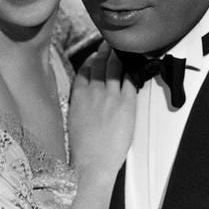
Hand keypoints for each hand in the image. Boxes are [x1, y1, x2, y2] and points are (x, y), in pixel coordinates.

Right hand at [68, 43, 136, 178]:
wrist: (91, 164)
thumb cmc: (82, 149)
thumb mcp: (73, 120)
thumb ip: (80, 104)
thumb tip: (86, 99)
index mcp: (78, 95)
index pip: (85, 69)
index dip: (92, 59)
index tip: (96, 55)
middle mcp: (93, 91)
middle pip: (101, 64)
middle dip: (106, 51)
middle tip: (111, 44)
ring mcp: (110, 95)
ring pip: (115, 67)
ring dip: (119, 55)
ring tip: (123, 49)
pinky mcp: (126, 103)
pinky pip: (130, 80)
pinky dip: (132, 70)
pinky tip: (135, 66)